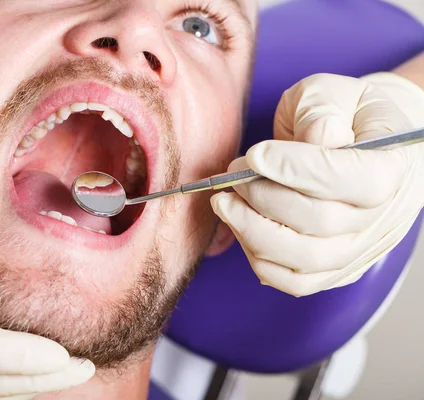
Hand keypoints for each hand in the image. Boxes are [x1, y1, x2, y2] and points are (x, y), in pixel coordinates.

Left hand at [211, 73, 423, 295]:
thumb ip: (323, 108)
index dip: (296, 169)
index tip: (254, 155)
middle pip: (319, 222)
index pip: (349, 178)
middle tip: (232, 175)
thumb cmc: (343, 113)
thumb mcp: (333, 92)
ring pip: (303, 259)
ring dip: (252, 231)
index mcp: (392, 166)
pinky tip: (242, 227)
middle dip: (262, 197)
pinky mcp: (334, 267)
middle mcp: (381, 215)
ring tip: (225, 203)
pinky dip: (260, 259)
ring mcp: (359, 247)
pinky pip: (295, 281)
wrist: (358, 139)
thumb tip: (318, 137)